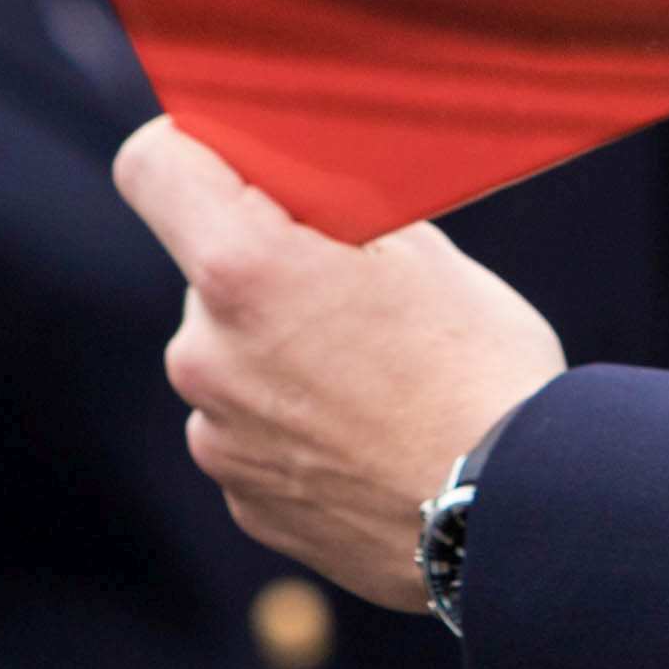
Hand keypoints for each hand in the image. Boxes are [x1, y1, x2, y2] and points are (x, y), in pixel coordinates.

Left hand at [121, 121, 566, 612]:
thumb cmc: (481, 369)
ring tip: (381, 386)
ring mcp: (217, 437)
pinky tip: (374, 442)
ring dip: (284, 358)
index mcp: (243, 270)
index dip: (193, 150)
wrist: (514, 518)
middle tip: (364, 301)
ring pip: (235, 361)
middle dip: (271, 275)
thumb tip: (289, 178)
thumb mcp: (421, 246)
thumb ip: (329, 204)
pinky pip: (256, 438)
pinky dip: (301, 431)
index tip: (237, 163)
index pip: (153, 166)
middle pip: (211, 276)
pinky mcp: (243, 501)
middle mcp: (204, 354)